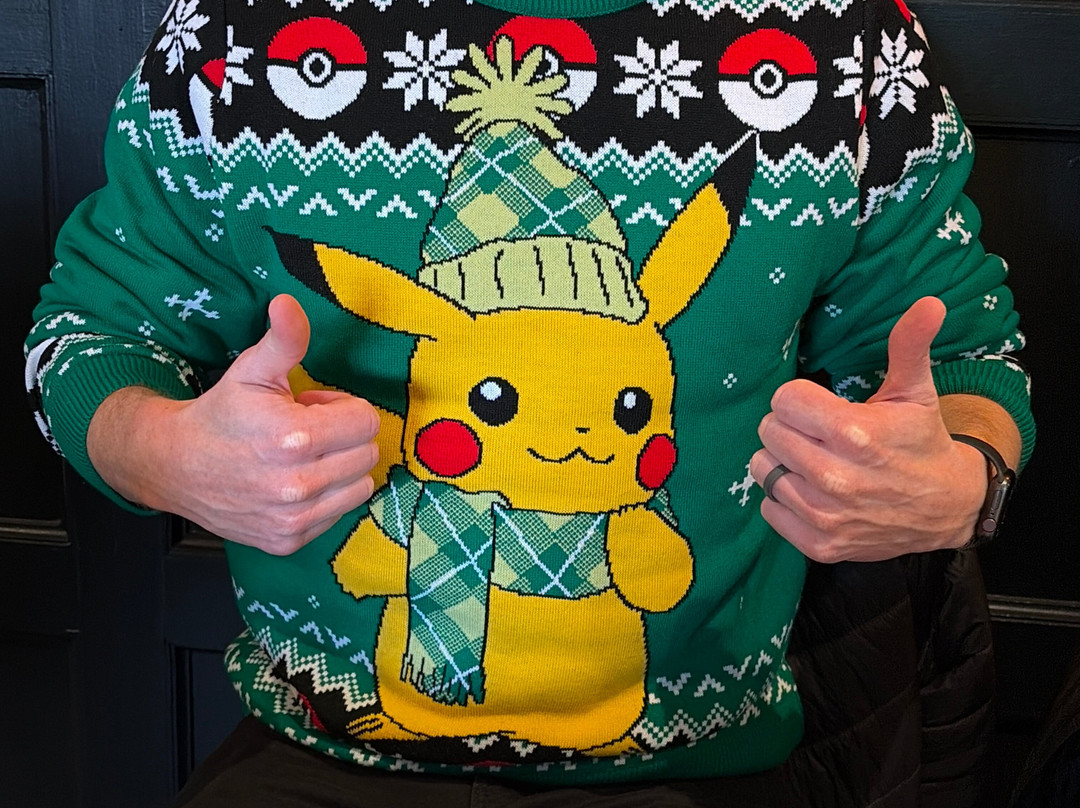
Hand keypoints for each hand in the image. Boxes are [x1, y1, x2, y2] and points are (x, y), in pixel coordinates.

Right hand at [88, 294, 379, 554]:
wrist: (174, 467)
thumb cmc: (221, 414)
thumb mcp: (251, 370)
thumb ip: (283, 339)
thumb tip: (288, 302)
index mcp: (295, 438)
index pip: (366, 420)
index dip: (342, 408)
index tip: (312, 407)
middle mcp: (298, 484)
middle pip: (367, 453)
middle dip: (343, 436)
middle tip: (306, 431)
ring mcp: (295, 518)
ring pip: (360, 486)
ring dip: (340, 468)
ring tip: (302, 457)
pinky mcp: (289, 539)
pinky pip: (338, 514)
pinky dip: (325, 498)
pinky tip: (293, 483)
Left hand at [749, 297, 986, 562]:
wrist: (947, 509)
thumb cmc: (921, 443)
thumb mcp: (915, 392)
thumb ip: (909, 345)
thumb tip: (929, 303)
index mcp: (853, 433)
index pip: (783, 400)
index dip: (800, 399)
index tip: (821, 407)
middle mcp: (834, 477)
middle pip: (768, 431)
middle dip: (790, 427)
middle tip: (819, 434)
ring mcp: (824, 515)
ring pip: (763, 469)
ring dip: (784, 463)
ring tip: (816, 461)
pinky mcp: (818, 544)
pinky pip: (769, 508)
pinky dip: (785, 500)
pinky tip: (814, 492)